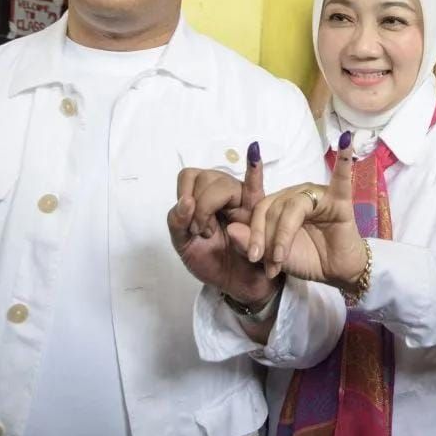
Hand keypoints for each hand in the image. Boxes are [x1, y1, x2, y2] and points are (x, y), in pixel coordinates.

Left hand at [167, 147, 276, 307]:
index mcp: (204, 195)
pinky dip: (254, 167)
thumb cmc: (213, 261)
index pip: (188, 176)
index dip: (185, 197)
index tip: (189, 225)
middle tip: (204, 232)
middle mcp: (223, 190)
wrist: (237, 284)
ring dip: (212, 208)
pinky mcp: (258, 211)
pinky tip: (253, 151)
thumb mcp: (184, 246)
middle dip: (199, 208)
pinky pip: (257, 185)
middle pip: (205, 177)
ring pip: (223, 184)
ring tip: (218, 233)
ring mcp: (242, 198)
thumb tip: (185, 201)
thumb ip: (177, 224)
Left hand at [238, 135, 366, 289]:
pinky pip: (340, 177)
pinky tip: (345, 141)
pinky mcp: (339, 199)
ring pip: (292, 207)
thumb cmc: (307, 259)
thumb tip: (229, 229)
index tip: (253, 259)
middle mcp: (296, 194)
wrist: (336, 273)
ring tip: (281, 259)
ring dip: (284, 235)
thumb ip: (250, 244)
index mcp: (279, 203)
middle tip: (270, 266)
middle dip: (268, 239)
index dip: (254, 233)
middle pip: (273, 208)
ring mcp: (317, 194)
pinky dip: (343, 159)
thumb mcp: (272, 257)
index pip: (259, 209)